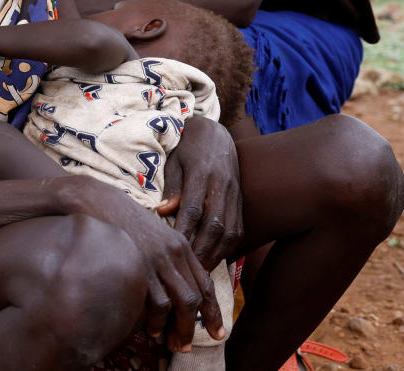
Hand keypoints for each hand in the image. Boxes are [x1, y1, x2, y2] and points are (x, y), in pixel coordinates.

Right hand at [78, 179, 224, 349]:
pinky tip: (150, 328)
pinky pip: (157, 303)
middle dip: (193, 326)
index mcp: (180, 244)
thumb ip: (168, 255)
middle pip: (195, 297)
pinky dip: (156, 321)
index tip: (217, 332)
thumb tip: (176, 286)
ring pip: (181, 304)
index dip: (213, 311)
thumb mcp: (152, 232)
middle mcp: (174, 252)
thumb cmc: (121, 219)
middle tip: (186, 345)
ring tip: (170, 342)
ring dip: (177, 329)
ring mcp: (158, 259)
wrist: (96, 201)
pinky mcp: (141, 266)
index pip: (204, 283)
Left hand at [157, 116, 242, 272]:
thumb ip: (172, 187)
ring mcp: (234, 192)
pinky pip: (238, 227)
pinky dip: (229, 246)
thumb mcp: (174, 161)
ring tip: (201, 270)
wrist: (215, 133)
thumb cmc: (187, 148)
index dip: (184, 231)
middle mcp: (221, 184)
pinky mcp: (241, 199)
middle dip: (201, 249)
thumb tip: (163, 212)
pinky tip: (216, 258)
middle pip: (214, 224)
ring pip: (230, 229)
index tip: (173, 248)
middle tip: (188, 269)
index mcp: (201, 172)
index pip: (193, 208)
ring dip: (216, 253)